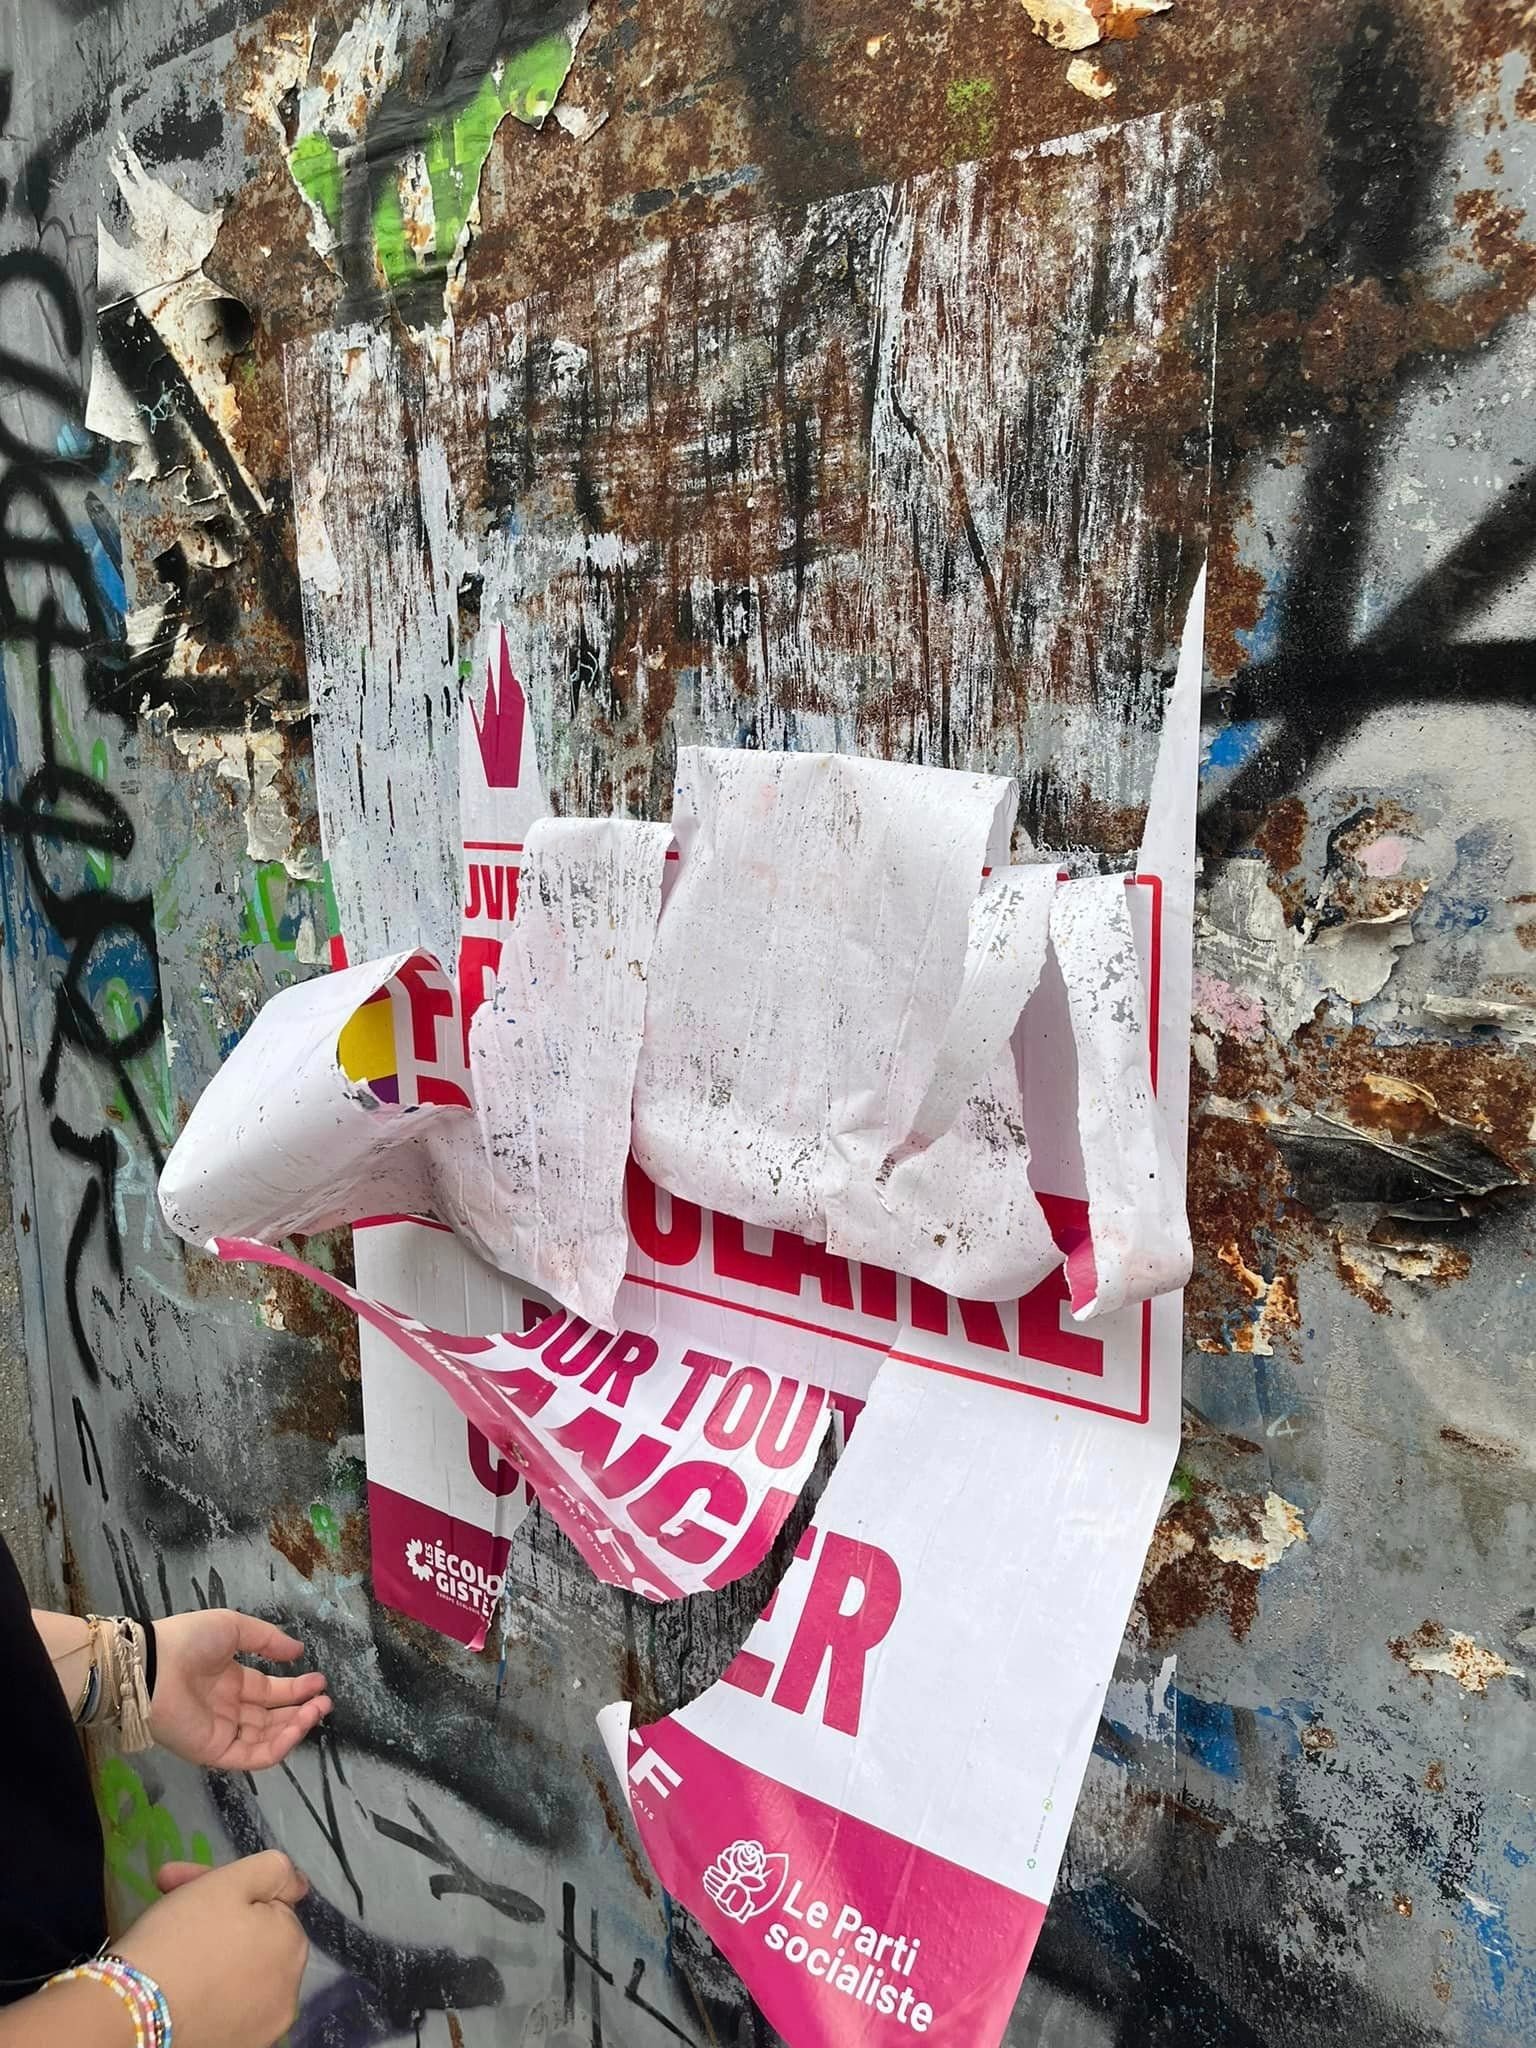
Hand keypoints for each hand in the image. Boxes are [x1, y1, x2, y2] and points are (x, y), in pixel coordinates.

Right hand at [117, 1852, 308, 2047]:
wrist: (132, 2013)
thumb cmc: (182, 1939)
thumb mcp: (229, 1883)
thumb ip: (274, 1871)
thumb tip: (298, 1884)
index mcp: (292, 1945)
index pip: (263, 1904)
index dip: (224, 1890)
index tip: (181, 1883)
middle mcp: (288, 1992)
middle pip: (253, 1938)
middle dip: (217, 1918)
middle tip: (169, 1903)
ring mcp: (262, 2029)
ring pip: (238, 1973)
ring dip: (212, 1953)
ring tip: (169, 1943)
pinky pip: (223, 2007)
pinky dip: (205, 1993)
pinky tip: (177, 1984)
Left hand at [149, 1610, 331, 1768]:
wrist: (153, 1666)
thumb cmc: (190, 1641)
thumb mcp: (233, 1627)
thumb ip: (267, 1639)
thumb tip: (298, 1650)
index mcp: (231, 1681)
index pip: (269, 1691)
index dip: (295, 1688)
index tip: (320, 1682)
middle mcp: (229, 1709)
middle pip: (272, 1717)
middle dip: (301, 1709)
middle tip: (325, 1701)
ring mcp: (222, 1732)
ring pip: (266, 1739)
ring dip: (295, 1727)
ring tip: (317, 1710)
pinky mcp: (215, 1751)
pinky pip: (252, 1756)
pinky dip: (278, 1746)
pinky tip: (297, 1728)